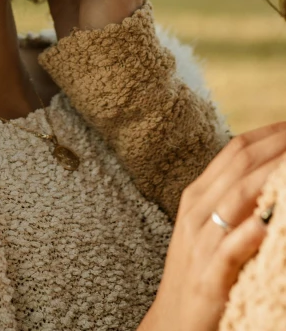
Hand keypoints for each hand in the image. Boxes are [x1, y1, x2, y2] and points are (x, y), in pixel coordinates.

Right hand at [139, 122, 285, 330]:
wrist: (172, 321)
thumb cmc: (198, 270)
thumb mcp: (209, 227)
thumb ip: (233, 198)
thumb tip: (267, 172)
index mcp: (198, 195)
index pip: (235, 152)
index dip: (267, 134)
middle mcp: (198, 211)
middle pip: (240, 167)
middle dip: (276, 147)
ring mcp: (202, 242)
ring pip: (238, 199)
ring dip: (272, 177)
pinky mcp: (210, 276)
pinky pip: (231, 249)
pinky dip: (250, 234)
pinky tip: (269, 223)